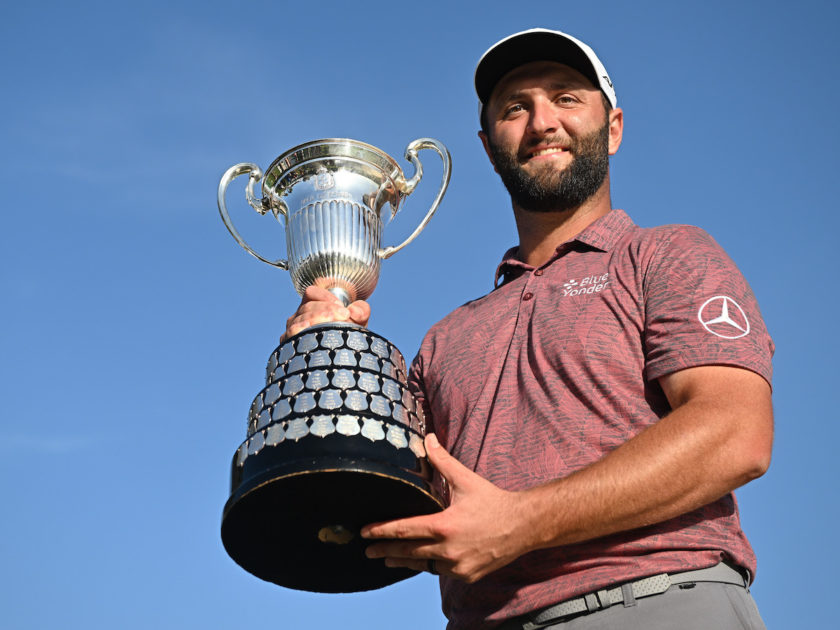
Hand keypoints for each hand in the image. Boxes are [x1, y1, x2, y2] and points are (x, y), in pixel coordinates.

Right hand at [282, 286, 370, 340]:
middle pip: (308, 306)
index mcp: (313, 305)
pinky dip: (299, 330)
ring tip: (331, 323)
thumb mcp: (358, 321)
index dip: (325, 296)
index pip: (312, 292)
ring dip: (316, 318)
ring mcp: (293, 329)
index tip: (342, 307)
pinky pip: (291, 333)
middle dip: (326, 309)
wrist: (342, 361)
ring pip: (300, 319)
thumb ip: (361, 311)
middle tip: (344, 316)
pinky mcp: (289, 343)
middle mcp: (300, 315)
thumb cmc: (347, 336)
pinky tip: (308, 329)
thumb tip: (354, 311)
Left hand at [361, 434, 532, 582]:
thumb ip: (442, 460)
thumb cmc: (493, 501)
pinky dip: (430, 566)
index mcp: (444, 526)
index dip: (381, 531)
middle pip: (407, 552)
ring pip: (423, 565)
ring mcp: (458, 566)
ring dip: (404, 561)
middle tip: (367, 550)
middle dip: (385, 550)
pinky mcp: (467, 576)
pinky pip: (441, 572)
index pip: (404, 529)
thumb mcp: (465, 479)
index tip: (364, 532)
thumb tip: (427, 438)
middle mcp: (448, 550)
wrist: (523, 526)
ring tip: (388, 559)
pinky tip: (420, 562)